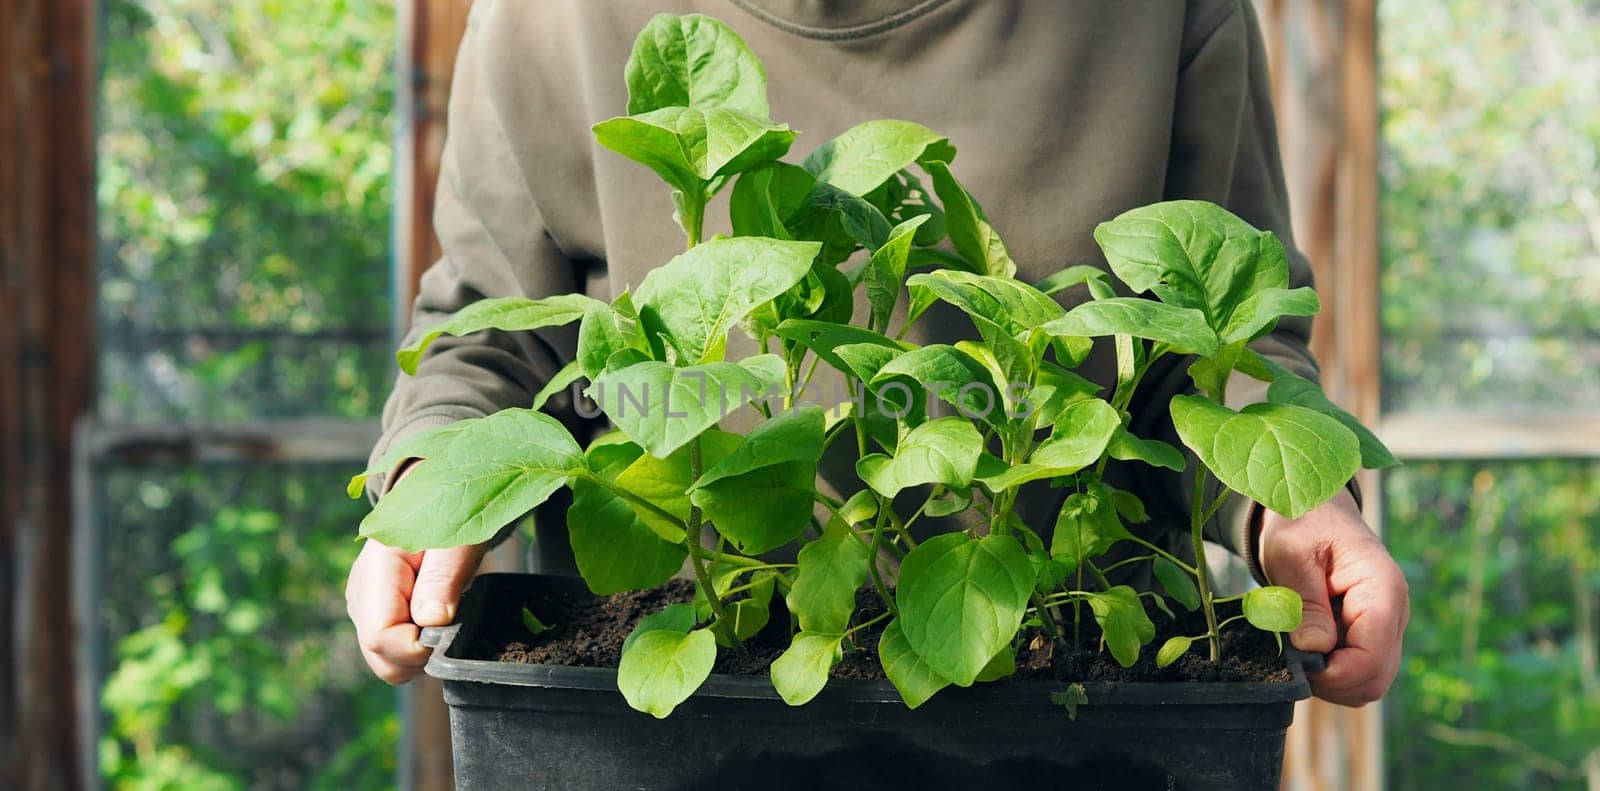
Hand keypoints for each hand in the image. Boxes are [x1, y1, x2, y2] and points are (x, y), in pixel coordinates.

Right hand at [345, 463, 485, 683]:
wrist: (433, 495)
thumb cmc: (449, 511)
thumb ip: (442, 578)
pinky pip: (394, 651)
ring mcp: (365, 609)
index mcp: (376, 574)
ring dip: (420, 652)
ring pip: (388, 661)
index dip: (418, 646)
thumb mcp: (455, 539)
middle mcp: (362, 598)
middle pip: (382, 658)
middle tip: (449, 623)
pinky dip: (418, 646)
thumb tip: (432, 622)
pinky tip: (434, 617)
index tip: (447, 627)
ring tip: (443, 614)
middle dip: (419, 655)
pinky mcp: (376, 616)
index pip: (382, 638)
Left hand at [1257, 488, 1408, 706]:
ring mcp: (1387, 626)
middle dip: (1333, 682)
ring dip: (1333, 682)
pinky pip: (1360, 673)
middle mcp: (1394, 612)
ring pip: (1370, 682)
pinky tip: (1308, 652)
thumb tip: (1316, 649)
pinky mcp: (1372, 634)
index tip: (1299, 664)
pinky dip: (1333, 675)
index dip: (1335, 673)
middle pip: (1376, 679)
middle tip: (1294, 663)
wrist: (1313, 512)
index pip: (1371, 656)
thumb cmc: (1302, 525)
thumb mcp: (1293, 555)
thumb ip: (1306, 602)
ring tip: (1299, 654)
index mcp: (1381, 588)